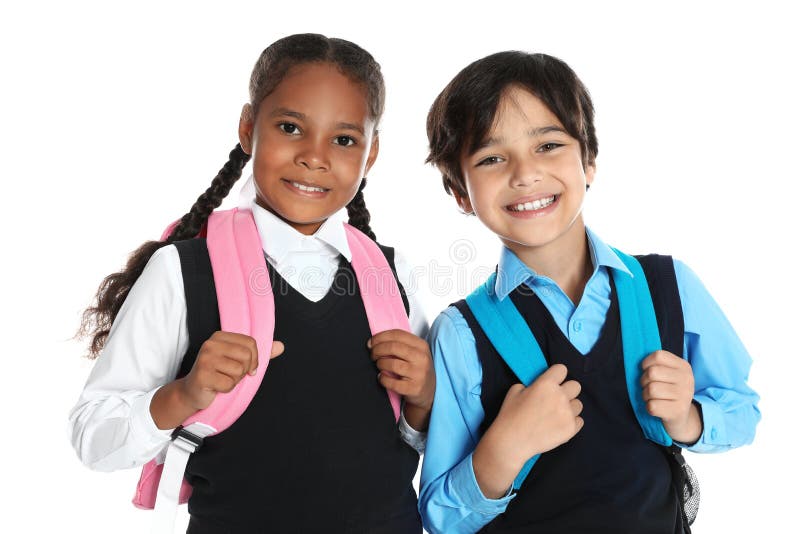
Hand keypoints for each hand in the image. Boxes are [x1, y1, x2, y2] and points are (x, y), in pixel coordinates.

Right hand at [151, 332, 283, 428]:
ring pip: (239, 371)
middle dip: (244, 371)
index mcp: (220, 336)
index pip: (251, 343)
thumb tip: (281, 346)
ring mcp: (205, 359)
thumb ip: (258, 353)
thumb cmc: (217, 375)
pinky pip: (229, 384)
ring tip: (222, 380)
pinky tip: (216, 387)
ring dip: (234, 381)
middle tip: (230, 374)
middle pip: (246, 356)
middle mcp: (211, 344)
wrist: (192, 392)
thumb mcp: (238, 361)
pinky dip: (226, 389)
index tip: (247, 368)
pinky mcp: (202, 375)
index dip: (254, 359)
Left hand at [368, 329, 434, 429]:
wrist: (429, 392)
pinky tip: (382, 377)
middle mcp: (422, 358)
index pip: (397, 334)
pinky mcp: (413, 388)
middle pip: (393, 347)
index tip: (372, 342)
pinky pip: (391, 382)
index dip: (381, 337)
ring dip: (380, 364)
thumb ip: (400, 344)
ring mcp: (419, 374)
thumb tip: (375, 341)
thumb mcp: (415, 353)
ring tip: (380, 366)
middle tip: (373, 354)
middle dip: (377, 350)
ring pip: (391, 364)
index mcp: (421, 346)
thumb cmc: (418, 370)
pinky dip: (383, 379)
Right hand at [473, 364, 582, 497]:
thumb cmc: (510, 415)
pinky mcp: (571, 429)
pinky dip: (570, 422)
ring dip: (569, 407)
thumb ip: (533, 384)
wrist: (512, 441)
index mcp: (546, 383)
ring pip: (579, 404)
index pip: (562, 369)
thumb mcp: (515, 390)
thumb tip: (541, 386)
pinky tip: (558, 425)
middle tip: (555, 399)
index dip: (556, 375)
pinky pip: (579, 420)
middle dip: (566, 390)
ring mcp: (567, 413)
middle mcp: (560, 396)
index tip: (552, 382)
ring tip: (556, 415)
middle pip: (576, 385)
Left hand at [641, 350, 700, 442]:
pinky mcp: (678, 411)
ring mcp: (684, 395)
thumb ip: (656, 365)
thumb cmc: (668, 392)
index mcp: (683, 366)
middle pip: (652, 373)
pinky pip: (652, 406)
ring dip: (645, 395)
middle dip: (644, 381)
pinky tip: (657, 408)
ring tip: (652, 398)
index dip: (646, 363)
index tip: (646, 371)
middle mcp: (687, 379)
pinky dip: (649, 407)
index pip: (658, 356)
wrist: (681, 418)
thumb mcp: (668, 375)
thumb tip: (635, 358)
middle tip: (648, 387)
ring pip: (651, 389)